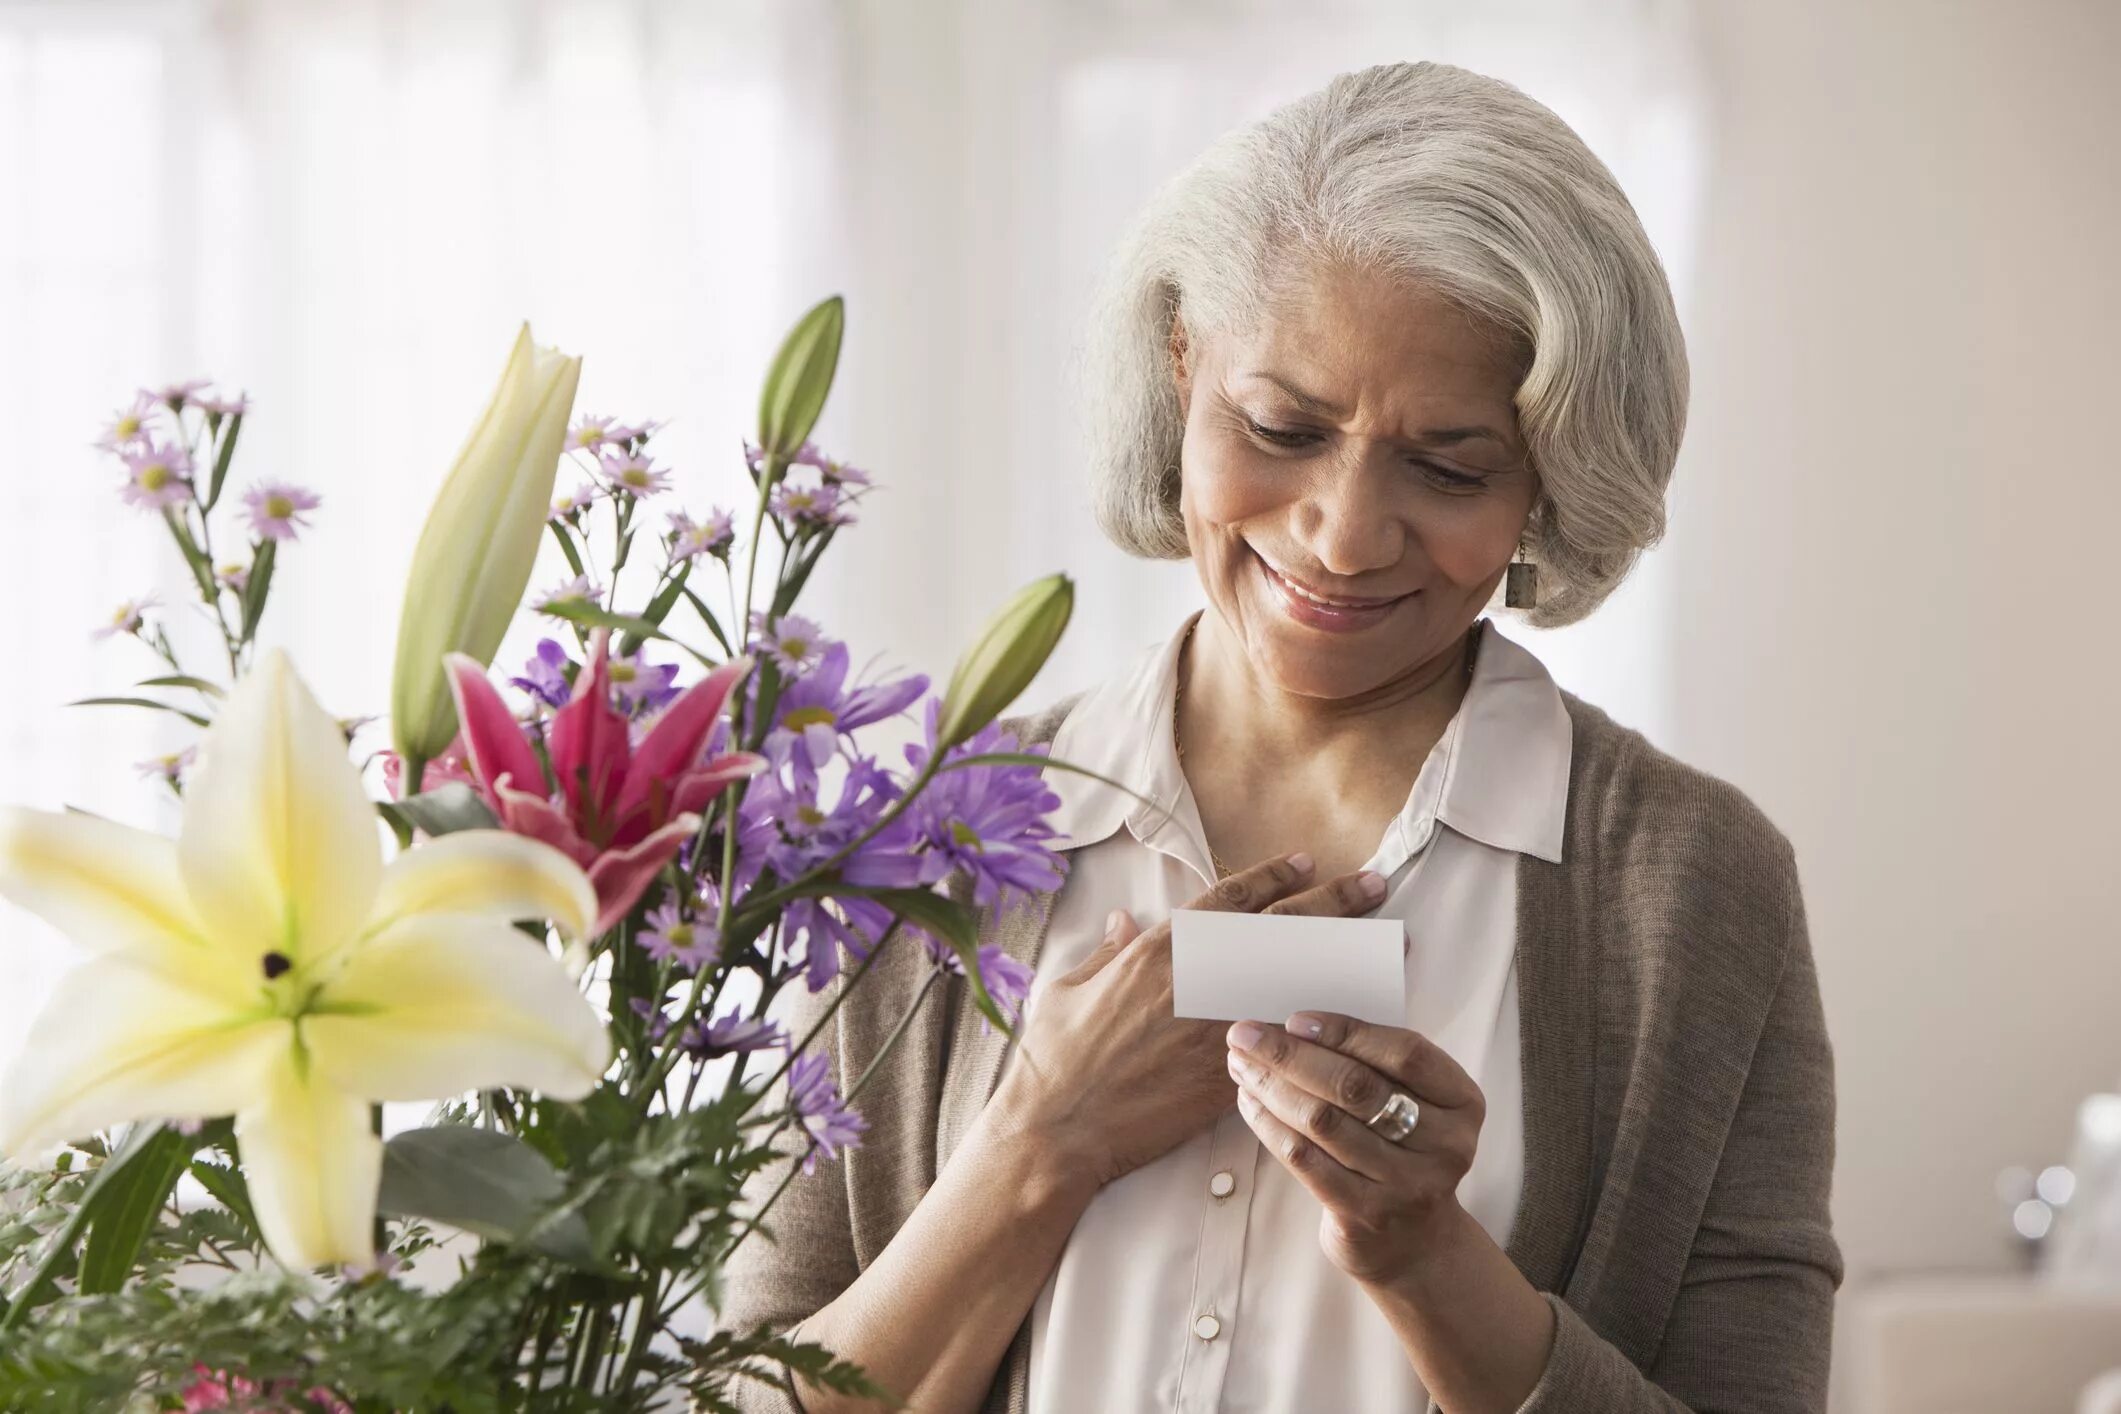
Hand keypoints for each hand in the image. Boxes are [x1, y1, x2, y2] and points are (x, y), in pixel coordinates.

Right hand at [993, 855, 1390, 1188]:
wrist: (1060, 1127)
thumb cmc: (1054, 1059)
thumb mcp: (1067, 987)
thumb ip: (1104, 951)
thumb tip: (1123, 920)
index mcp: (1158, 949)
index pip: (1229, 900)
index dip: (1273, 877)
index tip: (1307, 862)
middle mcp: (1198, 978)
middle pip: (1280, 928)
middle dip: (1332, 903)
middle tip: (1373, 886)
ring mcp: (1218, 1025)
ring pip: (1297, 979)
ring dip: (1346, 958)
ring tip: (1387, 945)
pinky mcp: (1229, 1072)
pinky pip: (1292, 1037)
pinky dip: (1328, 1021)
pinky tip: (1362, 1013)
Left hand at [1225, 1010, 1484, 1285]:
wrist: (1415, 1243)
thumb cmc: (1401, 1151)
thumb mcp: (1412, 1105)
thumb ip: (1373, 1066)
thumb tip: (1292, 1028)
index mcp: (1462, 1102)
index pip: (1406, 1053)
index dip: (1347, 1032)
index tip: (1295, 1019)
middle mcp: (1444, 1144)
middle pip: (1356, 1087)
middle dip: (1291, 1055)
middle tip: (1246, 1035)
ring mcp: (1407, 1184)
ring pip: (1323, 1121)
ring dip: (1272, 1086)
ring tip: (1240, 1065)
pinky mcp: (1366, 1214)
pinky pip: (1305, 1159)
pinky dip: (1269, 1124)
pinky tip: (1250, 1103)